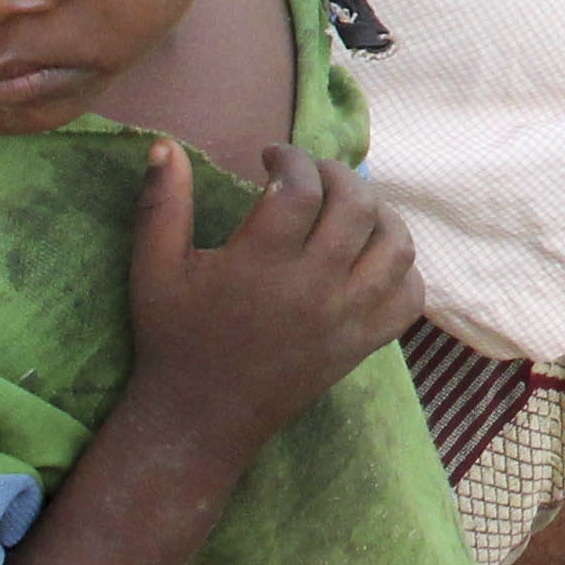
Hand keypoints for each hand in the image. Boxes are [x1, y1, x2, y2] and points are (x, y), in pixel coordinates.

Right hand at [121, 139, 418, 462]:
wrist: (198, 420)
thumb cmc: (173, 338)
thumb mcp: (155, 268)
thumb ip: (162, 203)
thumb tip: (166, 144)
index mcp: (261, 264)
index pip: (301, 187)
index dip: (292, 158)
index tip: (272, 159)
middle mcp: (312, 288)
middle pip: (356, 207)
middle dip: (338, 175)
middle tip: (313, 175)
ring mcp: (345, 319)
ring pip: (395, 247)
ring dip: (380, 215)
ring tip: (350, 208)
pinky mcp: (361, 346)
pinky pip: (409, 299)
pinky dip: (404, 270)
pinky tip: (373, 257)